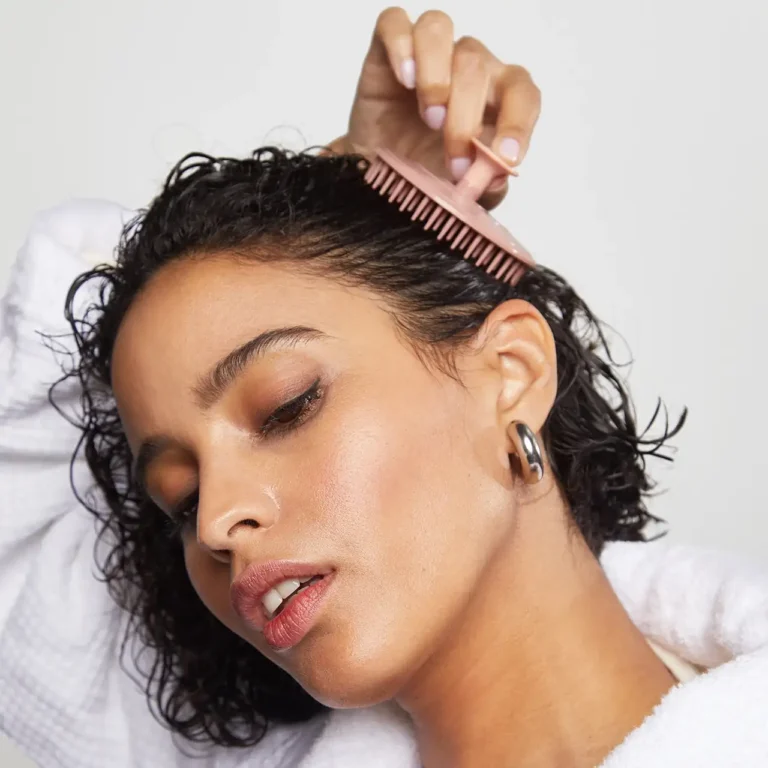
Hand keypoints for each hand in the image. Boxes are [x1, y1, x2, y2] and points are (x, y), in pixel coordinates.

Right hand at [326, 7, 540, 209]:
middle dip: (465, 120)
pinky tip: (404, 80)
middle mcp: (467, 67)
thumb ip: (485, 188)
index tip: (506, 157)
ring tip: (430, 116)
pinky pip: (395, 22)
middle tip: (453, 161)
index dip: (518, 122)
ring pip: (440, 30)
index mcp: (495, 98)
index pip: (522, 92)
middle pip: (475, 66)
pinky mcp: (388, 49)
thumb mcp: (462, 193)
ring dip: (437, 76)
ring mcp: (428, 53)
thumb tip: (496, 176)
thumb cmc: (427, 175)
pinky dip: (400, 46)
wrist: (380, 178)